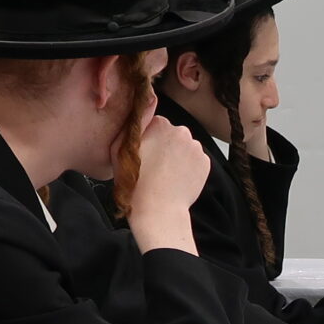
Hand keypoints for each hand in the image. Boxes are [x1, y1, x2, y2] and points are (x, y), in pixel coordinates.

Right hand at [126, 115, 211, 253]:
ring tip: (166, 174)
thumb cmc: (135, 183)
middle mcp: (181, 131)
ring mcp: (196, 147)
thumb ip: (129, 128)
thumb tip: (140, 114)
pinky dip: (188, 167)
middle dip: (165, 146)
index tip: (145, 152)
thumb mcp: (119, 150)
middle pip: (172, 135)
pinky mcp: (205, 162)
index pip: (155, 124)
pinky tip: (177, 178)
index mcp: (160, 124)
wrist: (158, 210)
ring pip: (185, 147)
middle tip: (155, 166)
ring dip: (178, 156)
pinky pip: (195, 160)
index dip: (149, 139)